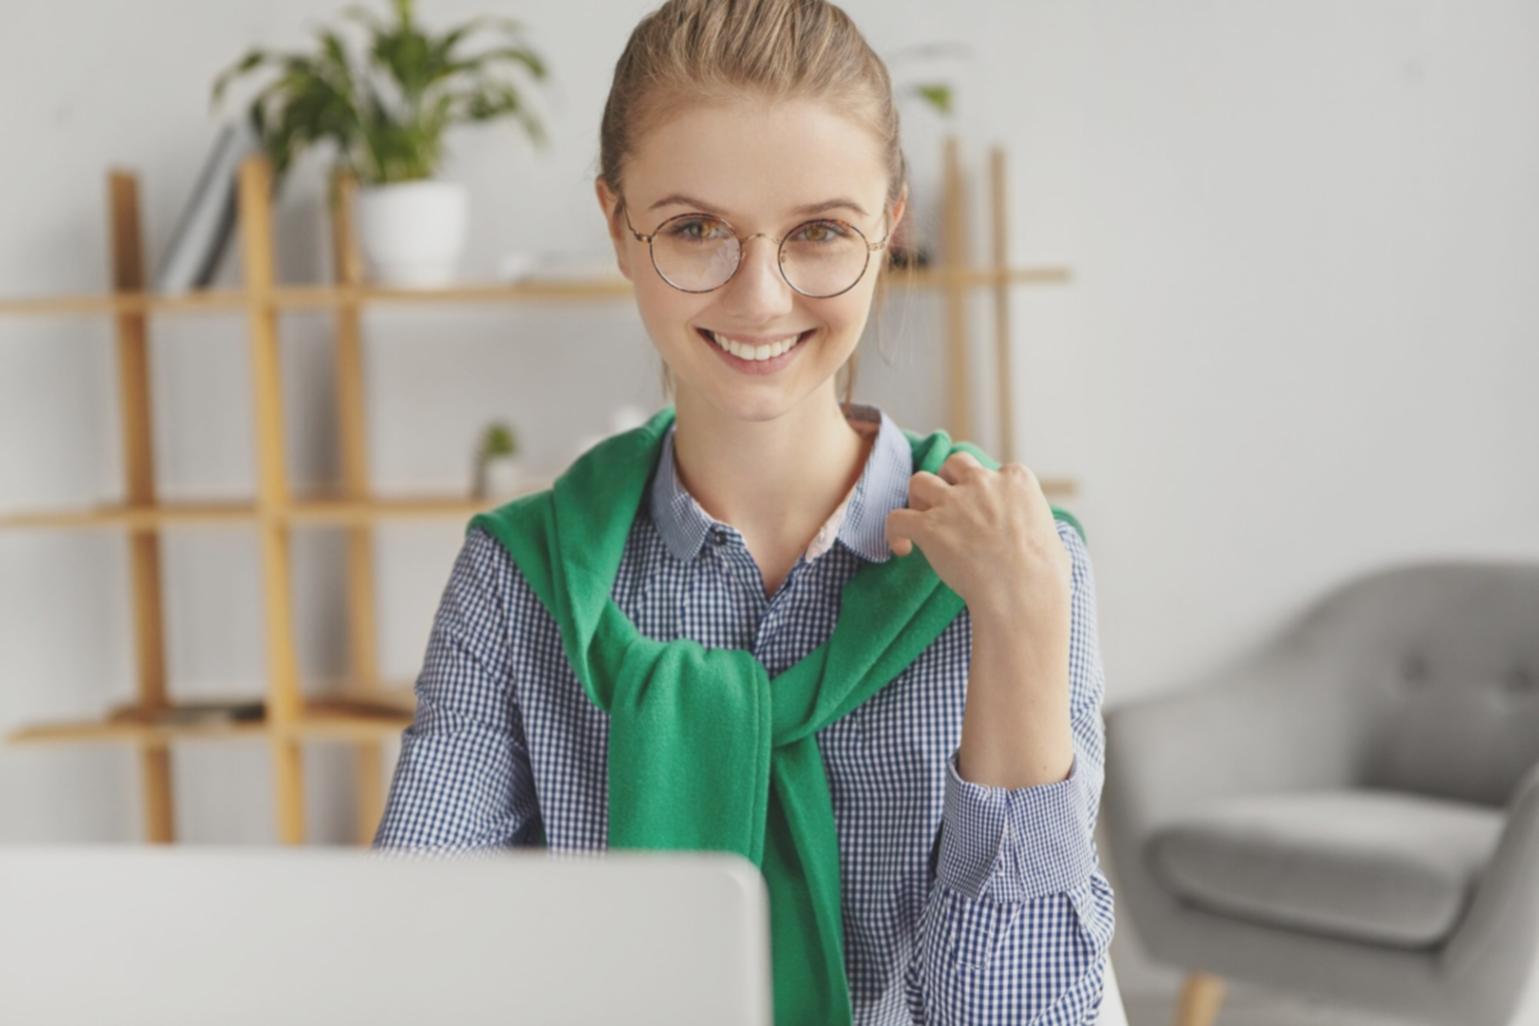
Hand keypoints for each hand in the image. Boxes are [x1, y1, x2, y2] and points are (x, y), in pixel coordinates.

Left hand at [884, 451, 1071, 622]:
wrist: (1023, 592)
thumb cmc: (1045, 575)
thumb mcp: (1052, 536)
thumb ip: (1037, 526)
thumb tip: (1042, 540)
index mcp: (1016, 479)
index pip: (991, 470)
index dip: (982, 490)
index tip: (981, 512)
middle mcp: (982, 482)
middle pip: (953, 463)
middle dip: (947, 481)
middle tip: (947, 509)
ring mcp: (954, 502)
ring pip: (919, 480)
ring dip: (917, 498)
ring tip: (921, 522)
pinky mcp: (929, 526)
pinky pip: (896, 518)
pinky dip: (894, 532)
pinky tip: (902, 548)